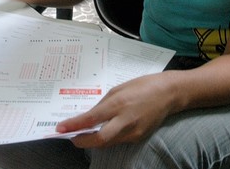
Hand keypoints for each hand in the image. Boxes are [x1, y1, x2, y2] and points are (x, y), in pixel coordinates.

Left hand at [55, 74, 172, 147]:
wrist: (169, 94)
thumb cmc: (143, 86)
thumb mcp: (118, 89)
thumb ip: (104, 104)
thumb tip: (90, 116)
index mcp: (118, 104)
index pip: (91, 119)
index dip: (74, 125)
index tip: (60, 128)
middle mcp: (125, 121)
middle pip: (99, 140)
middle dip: (81, 141)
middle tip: (71, 136)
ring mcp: (133, 132)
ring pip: (107, 142)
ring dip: (92, 140)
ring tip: (82, 134)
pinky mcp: (138, 137)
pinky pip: (117, 140)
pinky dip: (106, 138)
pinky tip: (101, 131)